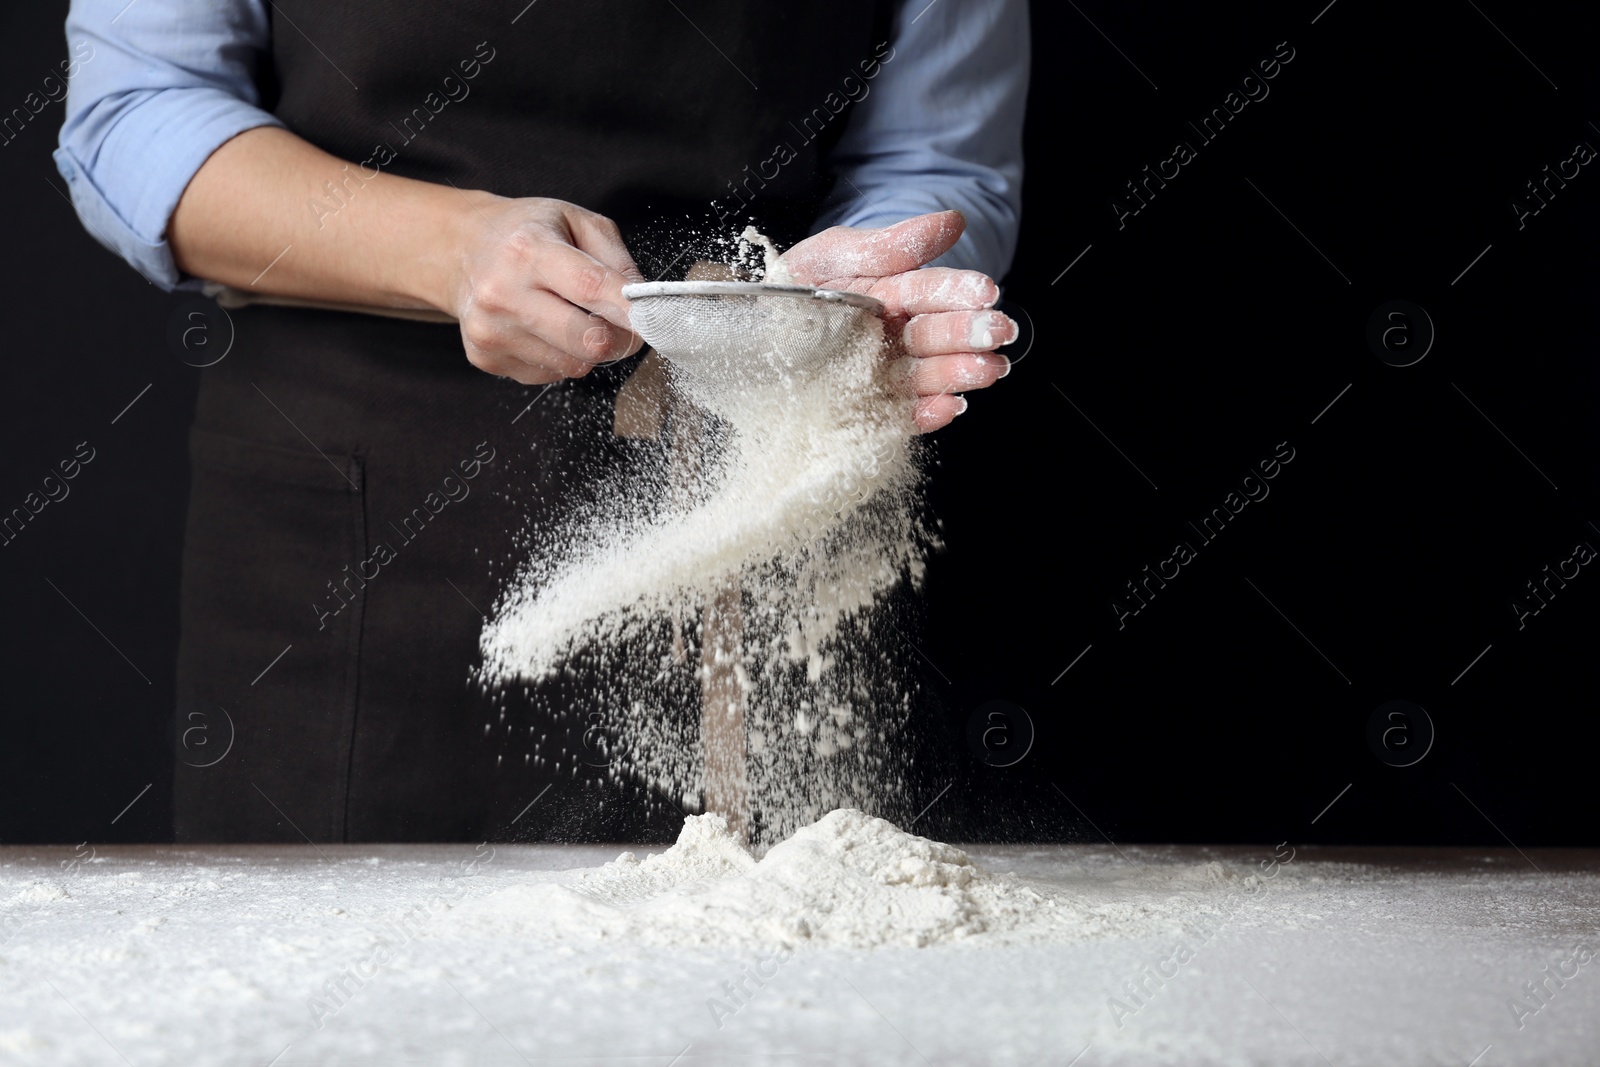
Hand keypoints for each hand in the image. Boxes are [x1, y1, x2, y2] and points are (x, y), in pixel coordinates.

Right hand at [449, 197, 645, 383]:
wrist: (463, 250)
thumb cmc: (526, 234)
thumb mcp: (576, 221)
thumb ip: (616, 259)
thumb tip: (643, 303)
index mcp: (528, 249)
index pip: (591, 288)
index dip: (631, 311)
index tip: (654, 320)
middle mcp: (502, 292)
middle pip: (587, 340)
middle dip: (619, 338)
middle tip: (623, 324)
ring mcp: (491, 329)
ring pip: (573, 365)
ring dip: (587, 348)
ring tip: (570, 315)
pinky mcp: (486, 356)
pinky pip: (550, 374)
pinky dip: (559, 356)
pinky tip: (543, 328)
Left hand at [781, 211, 1016, 431]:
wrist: (754, 333)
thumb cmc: (797, 286)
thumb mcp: (837, 254)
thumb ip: (891, 243)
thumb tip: (953, 221)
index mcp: (893, 293)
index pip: (930, 290)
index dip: (958, 290)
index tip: (985, 291)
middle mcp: (895, 335)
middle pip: (935, 335)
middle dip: (969, 333)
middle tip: (997, 331)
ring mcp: (885, 373)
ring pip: (928, 374)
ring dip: (960, 373)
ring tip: (988, 370)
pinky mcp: (872, 409)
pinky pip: (901, 414)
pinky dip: (928, 412)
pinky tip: (951, 406)